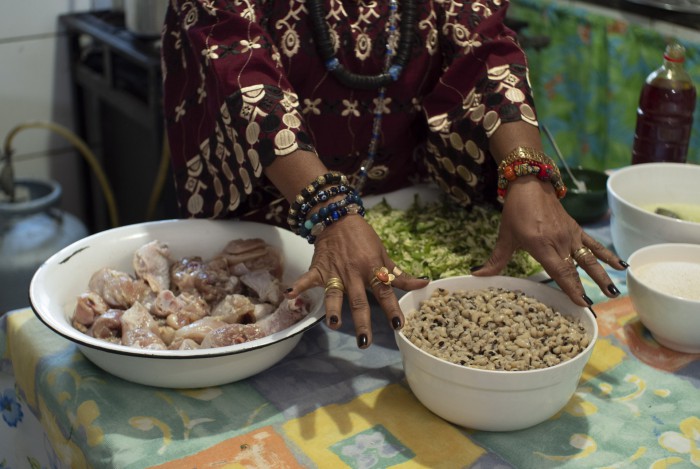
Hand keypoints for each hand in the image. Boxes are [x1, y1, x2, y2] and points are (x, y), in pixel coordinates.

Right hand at [285, 214, 428, 347]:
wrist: (339, 217)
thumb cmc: (364, 238)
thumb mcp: (384, 254)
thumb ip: (399, 274)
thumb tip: (424, 284)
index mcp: (372, 269)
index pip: (385, 292)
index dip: (392, 309)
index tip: (398, 326)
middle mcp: (354, 273)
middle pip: (359, 301)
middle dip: (362, 322)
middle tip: (365, 343)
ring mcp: (335, 271)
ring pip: (334, 294)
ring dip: (333, 309)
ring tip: (334, 324)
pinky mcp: (318, 268)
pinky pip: (307, 278)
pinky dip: (298, 286)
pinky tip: (289, 295)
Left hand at [472, 178, 626, 306]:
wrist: (530, 184)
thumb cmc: (516, 212)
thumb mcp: (505, 237)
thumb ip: (496, 260)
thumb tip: (477, 275)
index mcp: (541, 245)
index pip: (559, 270)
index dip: (570, 287)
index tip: (581, 302)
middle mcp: (559, 241)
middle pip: (576, 268)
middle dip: (587, 287)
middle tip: (598, 305)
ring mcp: (570, 235)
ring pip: (589, 258)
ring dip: (602, 275)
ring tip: (615, 291)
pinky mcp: (576, 229)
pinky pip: (594, 244)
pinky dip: (607, 255)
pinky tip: (621, 265)